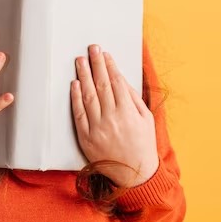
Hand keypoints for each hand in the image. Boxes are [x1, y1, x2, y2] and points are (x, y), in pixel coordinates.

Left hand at [71, 45, 158, 187]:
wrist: (134, 173)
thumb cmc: (142, 143)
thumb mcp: (146, 119)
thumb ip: (133, 98)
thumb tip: (120, 78)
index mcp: (129, 112)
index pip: (116, 83)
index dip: (110, 66)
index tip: (105, 54)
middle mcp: (112, 118)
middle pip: (101, 85)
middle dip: (96, 64)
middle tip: (91, 49)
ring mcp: (97, 128)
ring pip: (88, 96)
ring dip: (83, 76)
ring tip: (80, 61)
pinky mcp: (86, 137)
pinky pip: (79, 113)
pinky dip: (75, 97)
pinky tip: (74, 84)